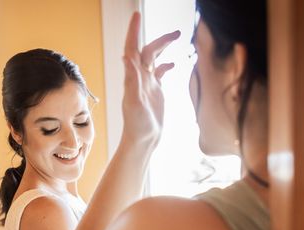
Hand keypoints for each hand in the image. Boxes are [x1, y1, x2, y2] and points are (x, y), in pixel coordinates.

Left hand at [121, 12, 179, 147]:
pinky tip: (173, 64)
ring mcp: (146, 84)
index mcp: (132, 77)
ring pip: (154, 59)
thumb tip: (126, 57)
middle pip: (147, 51)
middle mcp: (138, 78)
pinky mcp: (154, 92)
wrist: (142, 139)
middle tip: (177, 33)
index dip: (133, 32)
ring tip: (178, 37)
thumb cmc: (137, 125)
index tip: (136, 15)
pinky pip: (159, 73)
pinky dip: (166, 65)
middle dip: (160, 39)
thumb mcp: (134, 102)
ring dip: (163, 46)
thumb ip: (131, 80)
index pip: (132, 49)